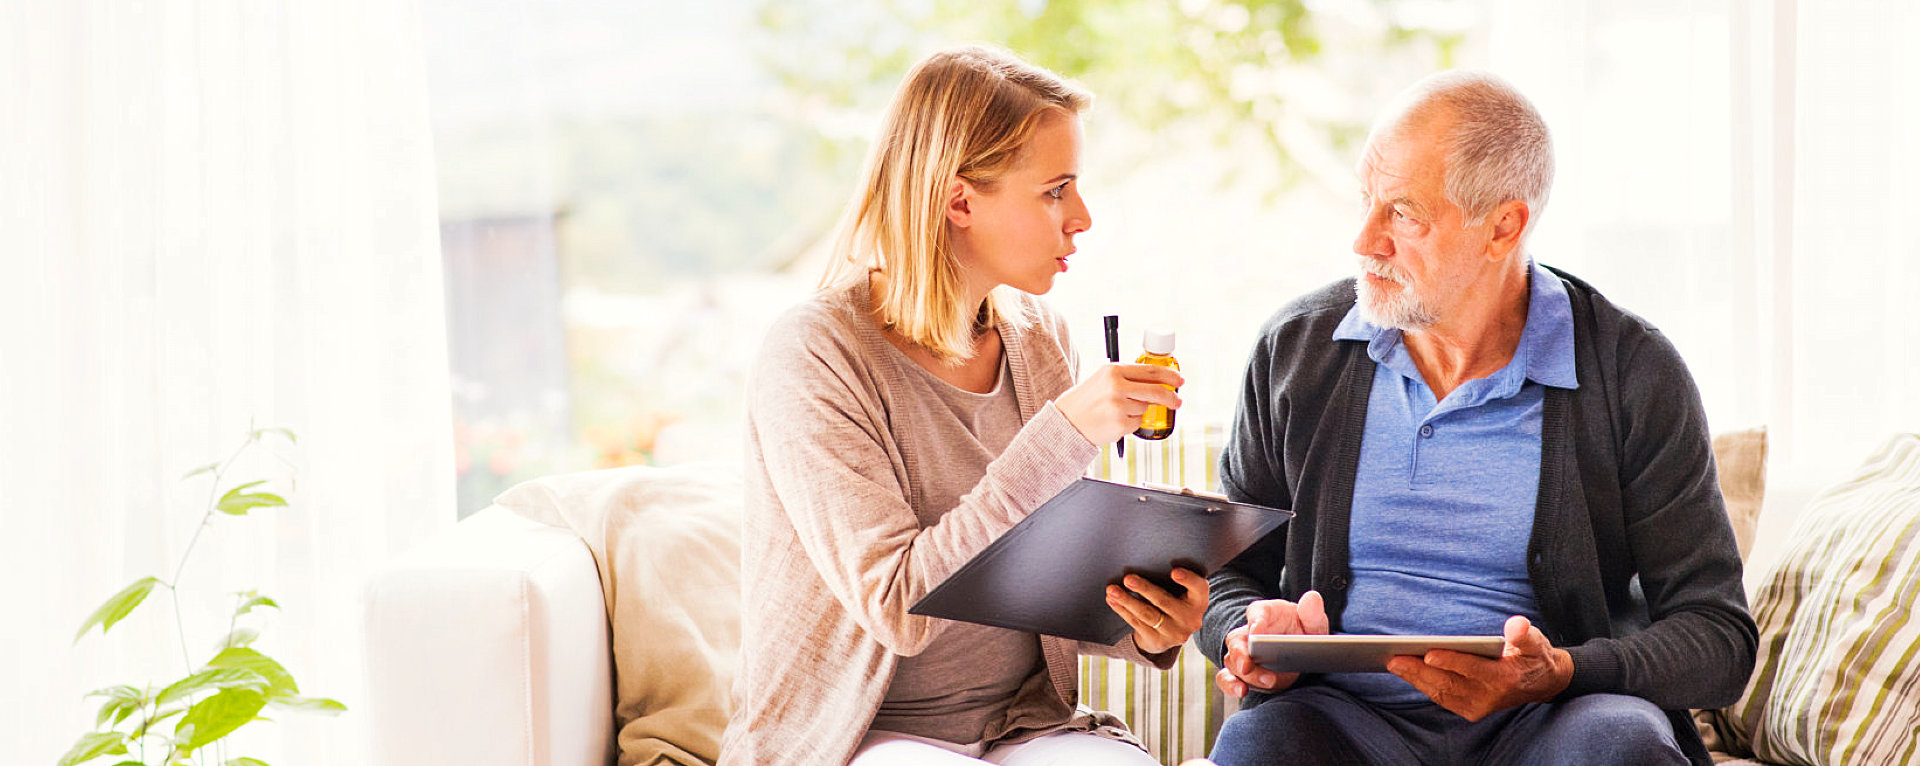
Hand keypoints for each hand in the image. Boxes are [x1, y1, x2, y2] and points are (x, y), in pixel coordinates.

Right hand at [1055, 363, 1183, 445]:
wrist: (1066, 422)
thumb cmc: (1086, 401)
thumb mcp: (1103, 380)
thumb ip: (1127, 378)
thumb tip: (1158, 381)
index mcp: (1113, 370)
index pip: (1150, 370)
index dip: (1169, 376)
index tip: (1179, 380)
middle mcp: (1117, 385)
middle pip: (1156, 390)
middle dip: (1171, 397)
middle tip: (1177, 402)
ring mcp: (1119, 405)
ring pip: (1145, 408)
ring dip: (1139, 411)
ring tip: (1117, 411)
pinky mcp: (1120, 423)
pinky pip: (1137, 423)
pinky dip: (1130, 424)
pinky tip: (1114, 421)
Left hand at [1106, 568, 1207, 654]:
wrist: (1172, 632)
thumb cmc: (1176, 600)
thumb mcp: (1183, 591)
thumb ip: (1174, 579)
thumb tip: (1145, 558)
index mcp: (1199, 601)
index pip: (1199, 587)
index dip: (1188, 579)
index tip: (1174, 572)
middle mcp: (1190, 619)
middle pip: (1165, 601)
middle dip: (1144, 589)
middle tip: (1128, 578)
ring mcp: (1174, 633)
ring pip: (1147, 614)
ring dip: (1127, 601)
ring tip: (1112, 590)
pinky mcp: (1158, 641)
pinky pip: (1137, 623)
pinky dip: (1122, 610)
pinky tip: (1112, 600)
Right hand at [1214, 591, 1328, 697]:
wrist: (1299, 651)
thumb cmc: (1302, 630)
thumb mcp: (1312, 621)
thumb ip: (1311, 612)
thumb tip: (1311, 598)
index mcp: (1264, 613)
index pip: (1256, 613)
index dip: (1255, 623)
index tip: (1257, 634)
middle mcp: (1248, 633)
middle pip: (1237, 641)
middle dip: (1241, 655)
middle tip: (1249, 665)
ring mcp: (1243, 654)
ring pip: (1233, 662)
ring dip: (1247, 674)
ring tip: (1267, 682)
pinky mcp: (1243, 673)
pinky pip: (1227, 678)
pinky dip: (1231, 685)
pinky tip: (1242, 691)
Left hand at [1386, 615, 1573, 720]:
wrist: (1541, 683)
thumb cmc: (1533, 655)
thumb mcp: (1535, 641)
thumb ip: (1524, 634)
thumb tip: (1516, 626)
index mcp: (1505, 677)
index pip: (1472, 669)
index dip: (1450, 661)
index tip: (1428, 653)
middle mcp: (1489, 696)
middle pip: (1449, 683)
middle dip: (1419, 671)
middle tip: (1394, 658)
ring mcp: (1478, 706)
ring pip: (1441, 692)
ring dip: (1416, 679)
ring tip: (1394, 663)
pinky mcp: (1470, 710)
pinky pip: (1442, 698)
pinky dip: (1423, 685)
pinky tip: (1406, 672)